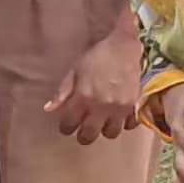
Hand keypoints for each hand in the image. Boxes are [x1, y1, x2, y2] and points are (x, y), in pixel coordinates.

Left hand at [45, 25, 146, 143]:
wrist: (124, 47)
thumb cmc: (96, 56)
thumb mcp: (75, 71)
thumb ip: (63, 92)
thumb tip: (49, 109)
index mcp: (83, 97)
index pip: (69, 124)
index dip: (65, 127)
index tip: (67, 125)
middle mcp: (100, 106)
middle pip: (89, 135)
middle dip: (83, 135)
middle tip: (83, 130)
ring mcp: (119, 108)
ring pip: (111, 133)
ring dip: (104, 130)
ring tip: (102, 122)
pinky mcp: (134, 105)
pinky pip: (129, 125)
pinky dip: (124, 123)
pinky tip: (118, 116)